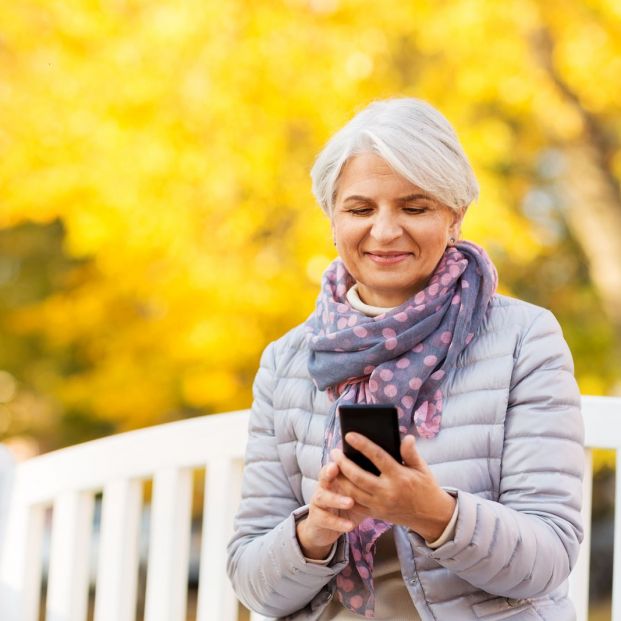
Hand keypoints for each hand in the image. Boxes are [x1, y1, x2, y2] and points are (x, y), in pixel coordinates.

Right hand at [296, 461, 369, 559]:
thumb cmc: (349, 505)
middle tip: (336, 468)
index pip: (334, 465)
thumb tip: (386, 468)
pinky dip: (337, 522)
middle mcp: (324, 487)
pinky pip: (325, 519)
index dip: (337, 459)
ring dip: (336, 499)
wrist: (326, 527)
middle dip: (329, 472)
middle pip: (324, 477)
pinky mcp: (316, 518)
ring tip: (350, 502)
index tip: (340, 452)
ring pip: (322, 497)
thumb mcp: (358, 492)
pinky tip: (349, 525)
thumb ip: (369, 481)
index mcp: (334, 477)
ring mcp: (318, 502)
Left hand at [330, 433, 455, 541]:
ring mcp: (380, 504)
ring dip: (340, 478)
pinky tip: (338, 482)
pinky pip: (356, 504)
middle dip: (343, 463)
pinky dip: (344, 493)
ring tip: (333, 465)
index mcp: (399, 477)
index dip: (362, 444)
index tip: (349, 435)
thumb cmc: (426, 487)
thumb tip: (406, 437)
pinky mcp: (376, 514)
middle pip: (358, 476)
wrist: (431, 517)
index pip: (377, 457)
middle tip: (334, 451)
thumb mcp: (422, 468)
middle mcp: (388, 492)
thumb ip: (411, 453)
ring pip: (353, 491)